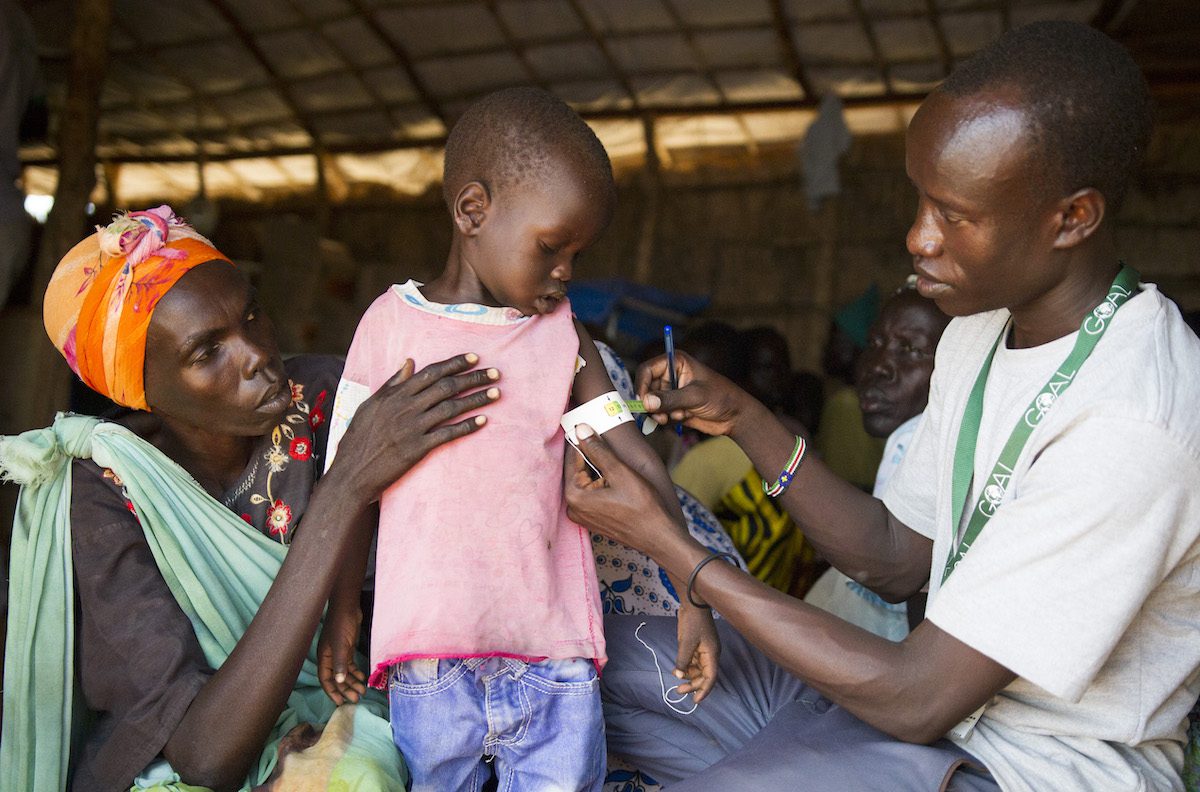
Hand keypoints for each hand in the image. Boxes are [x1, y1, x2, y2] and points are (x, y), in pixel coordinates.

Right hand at [317, 603, 366, 704]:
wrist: (348, 607)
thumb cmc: (341, 624)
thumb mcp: (341, 644)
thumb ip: (340, 662)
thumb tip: (339, 681)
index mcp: (324, 657)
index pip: (326, 679)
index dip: (332, 691)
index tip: (340, 703)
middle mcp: (330, 657)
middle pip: (337, 678)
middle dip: (345, 689)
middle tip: (356, 699)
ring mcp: (339, 653)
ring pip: (344, 672)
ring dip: (352, 682)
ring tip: (362, 691)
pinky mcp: (347, 648)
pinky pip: (350, 664)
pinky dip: (356, 672)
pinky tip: (363, 678)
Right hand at [337, 354, 499, 500]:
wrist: (351, 472)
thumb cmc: (359, 438)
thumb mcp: (370, 405)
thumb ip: (392, 383)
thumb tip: (409, 361)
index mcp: (395, 395)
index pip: (431, 373)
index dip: (455, 364)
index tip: (475, 358)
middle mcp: (405, 407)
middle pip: (446, 387)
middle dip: (474, 378)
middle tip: (496, 373)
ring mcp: (412, 428)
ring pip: (451, 408)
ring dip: (477, 399)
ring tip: (497, 393)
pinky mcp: (417, 449)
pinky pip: (448, 434)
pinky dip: (467, 426)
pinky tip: (484, 421)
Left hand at [563, 425, 680, 556]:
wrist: (659, 537)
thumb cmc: (642, 506)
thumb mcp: (620, 472)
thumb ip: (598, 450)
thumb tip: (580, 429)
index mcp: (574, 497)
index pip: (572, 459)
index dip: (583, 441)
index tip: (590, 426)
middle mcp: (573, 509)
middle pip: (577, 471)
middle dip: (591, 456)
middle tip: (605, 441)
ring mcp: (582, 516)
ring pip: (586, 482)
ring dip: (598, 469)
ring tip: (615, 461)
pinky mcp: (593, 520)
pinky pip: (592, 494)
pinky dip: (601, 483)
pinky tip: (616, 478)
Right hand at [635, 351, 749, 436]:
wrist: (735, 415)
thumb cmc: (721, 397)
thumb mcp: (695, 396)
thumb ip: (670, 399)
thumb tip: (645, 402)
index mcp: (675, 362)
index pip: (647, 370)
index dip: (641, 386)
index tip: (642, 403)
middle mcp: (670, 374)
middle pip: (646, 388)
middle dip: (652, 404)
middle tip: (661, 416)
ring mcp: (671, 390)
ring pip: (651, 403)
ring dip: (660, 413)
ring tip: (676, 416)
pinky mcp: (673, 405)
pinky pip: (659, 413)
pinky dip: (667, 418)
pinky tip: (683, 417)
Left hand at [673, 604, 719, 702]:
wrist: (692, 604)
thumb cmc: (693, 622)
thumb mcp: (686, 643)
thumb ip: (683, 660)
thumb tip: (680, 675)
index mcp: (712, 654)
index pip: (711, 677)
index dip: (704, 690)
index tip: (696, 700)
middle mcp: (709, 655)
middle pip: (704, 676)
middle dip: (693, 685)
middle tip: (679, 691)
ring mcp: (703, 651)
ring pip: (697, 670)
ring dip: (688, 676)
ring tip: (676, 681)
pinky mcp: (696, 646)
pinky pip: (692, 662)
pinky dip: (685, 667)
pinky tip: (677, 670)